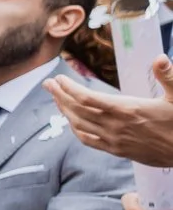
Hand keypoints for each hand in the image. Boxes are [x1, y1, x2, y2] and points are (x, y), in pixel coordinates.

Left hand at [48, 65, 172, 163]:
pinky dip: (75, 129)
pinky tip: (71, 122)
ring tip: (56, 98)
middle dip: (60, 96)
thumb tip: (160, 58)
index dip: (70, 88)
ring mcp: (114, 140)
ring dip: (64, 111)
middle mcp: (116, 126)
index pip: (88, 98)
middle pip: (77, 110)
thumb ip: (168, 77)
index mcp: (128, 110)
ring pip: (79, 125)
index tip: (59, 79)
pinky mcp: (116, 151)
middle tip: (48, 84)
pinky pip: (88, 140)